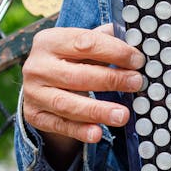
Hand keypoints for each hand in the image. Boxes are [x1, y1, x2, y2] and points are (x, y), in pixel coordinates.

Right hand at [21, 24, 144, 147]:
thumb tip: (136, 37)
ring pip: (67, 104)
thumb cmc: (70, 59)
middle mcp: (37, 66)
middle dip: (110, 80)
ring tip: (123, 115)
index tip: (137, 60)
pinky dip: (79, 131)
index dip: (114, 52)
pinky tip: (97, 133)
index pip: (84, 43)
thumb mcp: (81, 44)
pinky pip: (59, 125)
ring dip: (97, 111)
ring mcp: (33, 92)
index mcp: (49, 41)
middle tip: (136, 83)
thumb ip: (105, 39)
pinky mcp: (34, 115)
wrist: (40, 80)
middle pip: (77, 76)